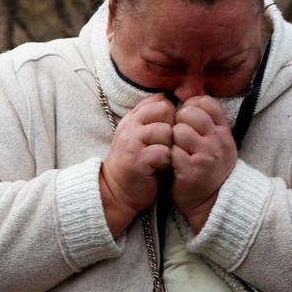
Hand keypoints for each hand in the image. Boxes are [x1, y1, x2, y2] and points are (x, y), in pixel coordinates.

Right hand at [99, 94, 174, 236]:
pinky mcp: (138, 160)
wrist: (116, 191)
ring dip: (169, 146)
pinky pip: (164, 152)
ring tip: (159, 158)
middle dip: (171, 127)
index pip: (159, 100)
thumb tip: (175, 103)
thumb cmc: (135, 164)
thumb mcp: (139, 136)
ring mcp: (132, 142)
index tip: (164, 131)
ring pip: (166, 131)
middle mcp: (130, 126)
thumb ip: (152, 120)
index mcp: (131, 118)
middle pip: (165, 110)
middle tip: (163, 145)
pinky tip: (158, 168)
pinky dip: (166, 162)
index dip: (169, 114)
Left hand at [171, 96, 237, 231]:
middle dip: (178, 121)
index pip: (207, 102)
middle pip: (189, 113)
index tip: (186, 118)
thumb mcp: (218, 144)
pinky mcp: (191, 170)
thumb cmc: (210, 170)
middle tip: (178, 136)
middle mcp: (217, 141)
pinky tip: (174, 164)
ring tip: (177, 151)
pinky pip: (173, 151)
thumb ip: (208, 123)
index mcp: (223, 132)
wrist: (213, 203)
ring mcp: (206, 155)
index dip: (191, 106)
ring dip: (172, 140)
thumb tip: (188, 100)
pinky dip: (169, 156)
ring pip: (179, 130)